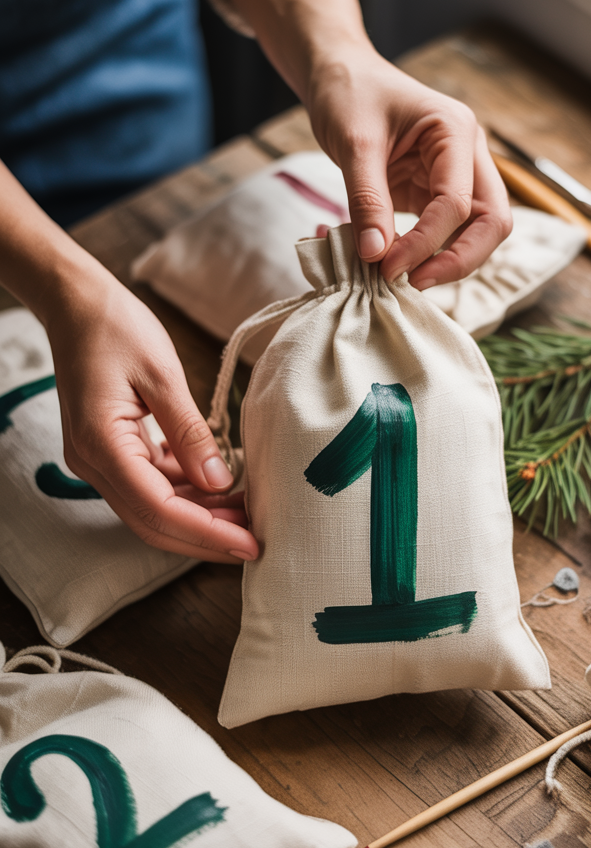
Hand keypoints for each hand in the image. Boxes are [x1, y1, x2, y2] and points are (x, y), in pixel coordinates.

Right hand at [46, 267, 257, 564]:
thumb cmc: (116, 327)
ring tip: (247, 515)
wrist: (75, 303)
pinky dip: (185, 492)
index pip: (159, 509)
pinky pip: (148, 485)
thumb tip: (219, 481)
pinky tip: (221, 488)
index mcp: (102, 444)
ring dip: (198, 518)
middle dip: (206, 537)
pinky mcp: (109, 450)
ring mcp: (98, 459)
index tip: (251, 543)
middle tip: (257, 542)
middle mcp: (93, 462)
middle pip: (153, 522)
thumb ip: (190, 432)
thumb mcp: (162, 375)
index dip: (207, 532)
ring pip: (151, 509)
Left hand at [224, 0, 510, 289]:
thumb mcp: (353, 145)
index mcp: (456, 131)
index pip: (458, 204)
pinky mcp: (438, 192)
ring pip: (480, 233)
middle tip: (412, 284)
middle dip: (459, 260)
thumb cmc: (348, 94)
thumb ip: (367, 201)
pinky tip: (395, 264)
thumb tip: (376, 257)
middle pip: (492, 223)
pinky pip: (448, 232)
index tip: (386, 266)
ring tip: (403, 279)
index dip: (426, 243)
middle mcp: (469, 155)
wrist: (339, 74)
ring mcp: (459, 175)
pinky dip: (428, 253)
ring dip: (449, 261)